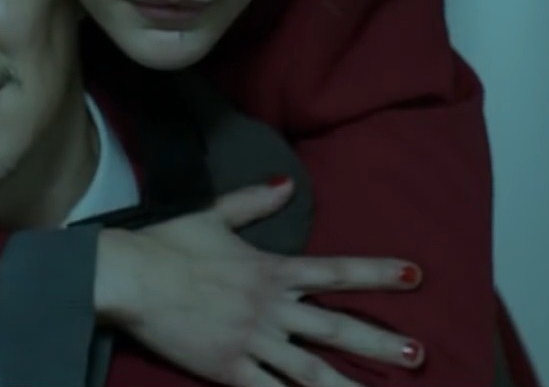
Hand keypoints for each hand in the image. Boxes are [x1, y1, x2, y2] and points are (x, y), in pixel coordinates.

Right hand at [94, 177, 424, 386]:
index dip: (377, 273)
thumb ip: (253, 202)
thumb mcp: (213, 214)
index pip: (336, 271)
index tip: (415, 275)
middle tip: (419, 355)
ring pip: (311, 371)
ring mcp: (251, 340)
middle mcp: (270, 307)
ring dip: (349, 386)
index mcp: (272, 270)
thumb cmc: (166, 242)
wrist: (129, 275)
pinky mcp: (228, 369)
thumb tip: (285, 183)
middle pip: (336, 328)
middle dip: (380, 343)